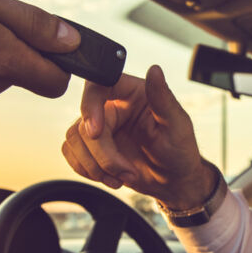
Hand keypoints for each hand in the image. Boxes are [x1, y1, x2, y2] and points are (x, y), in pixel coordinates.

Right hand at [62, 65, 214, 208]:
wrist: (173, 182)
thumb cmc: (180, 151)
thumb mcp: (177, 125)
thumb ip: (163, 98)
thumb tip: (155, 70)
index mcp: (132, 93)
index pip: (98, 85)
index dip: (90, 106)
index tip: (97, 132)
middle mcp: (112, 106)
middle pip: (85, 122)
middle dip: (102, 154)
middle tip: (124, 170)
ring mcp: (101, 127)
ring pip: (75, 139)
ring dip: (95, 166)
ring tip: (121, 176)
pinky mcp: (92, 147)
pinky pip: (71, 153)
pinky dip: (87, 171)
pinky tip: (110, 177)